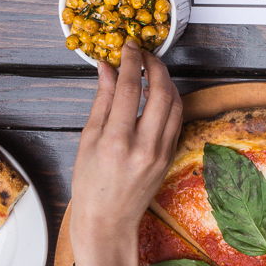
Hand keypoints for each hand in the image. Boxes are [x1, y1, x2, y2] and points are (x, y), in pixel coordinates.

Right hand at [70, 41, 182, 250]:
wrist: (109, 219)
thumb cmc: (91, 182)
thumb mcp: (88, 139)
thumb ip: (103, 100)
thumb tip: (108, 69)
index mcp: (117, 141)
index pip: (131, 89)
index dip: (132, 62)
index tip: (129, 46)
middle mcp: (144, 146)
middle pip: (162, 93)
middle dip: (156, 66)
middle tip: (145, 53)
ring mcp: (162, 152)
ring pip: (176, 104)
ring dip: (167, 81)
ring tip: (152, 70)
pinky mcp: (171, 155)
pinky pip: (178, 120)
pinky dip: (172, 100)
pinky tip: (159, 92)